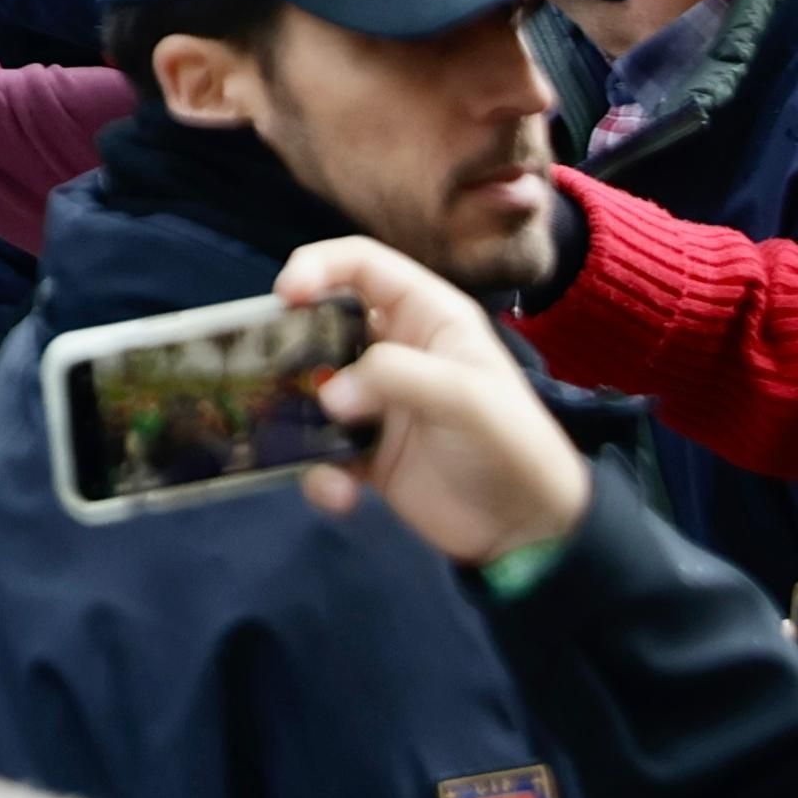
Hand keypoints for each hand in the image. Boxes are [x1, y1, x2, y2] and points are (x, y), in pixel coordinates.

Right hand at [275, 234, 592, 565]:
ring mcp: (377, 402)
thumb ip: (395, 377)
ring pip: (310, 387)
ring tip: (294, 439)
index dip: (318, 266)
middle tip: (265, 368)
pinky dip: (318, 471)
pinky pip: (319, 450)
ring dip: (295, 414)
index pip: (362, 265)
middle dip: (289, 344)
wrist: (531, 532)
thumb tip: (326, 394)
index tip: (284, 295)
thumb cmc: (512, 447)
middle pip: (321, 323)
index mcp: (427, 318)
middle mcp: (396, 351)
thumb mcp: (466, 398)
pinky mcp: (366, 453)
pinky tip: (341, 493)